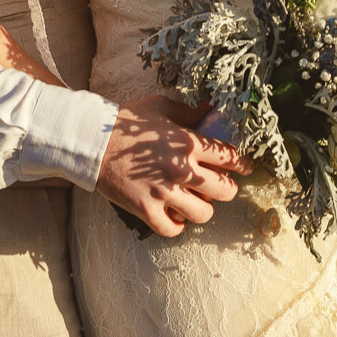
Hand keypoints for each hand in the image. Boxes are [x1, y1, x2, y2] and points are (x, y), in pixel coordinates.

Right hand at [96, 95, 252, 236]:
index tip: (245, 167)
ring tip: (197, 201)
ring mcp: (163, 193)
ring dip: (203, 208)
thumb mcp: (161, 106)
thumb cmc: (126, 122)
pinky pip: (173, 230)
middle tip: (223, 186)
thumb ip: (189, 110)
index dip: (243, 164)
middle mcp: (180, 170)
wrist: (92, 143)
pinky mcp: (146, 210)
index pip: (229, 158)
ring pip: (203, 214)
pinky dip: (177, 226)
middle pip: (224, 191)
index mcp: (186, 143)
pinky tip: (175, 216)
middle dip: (228, 189)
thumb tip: (211, 109)